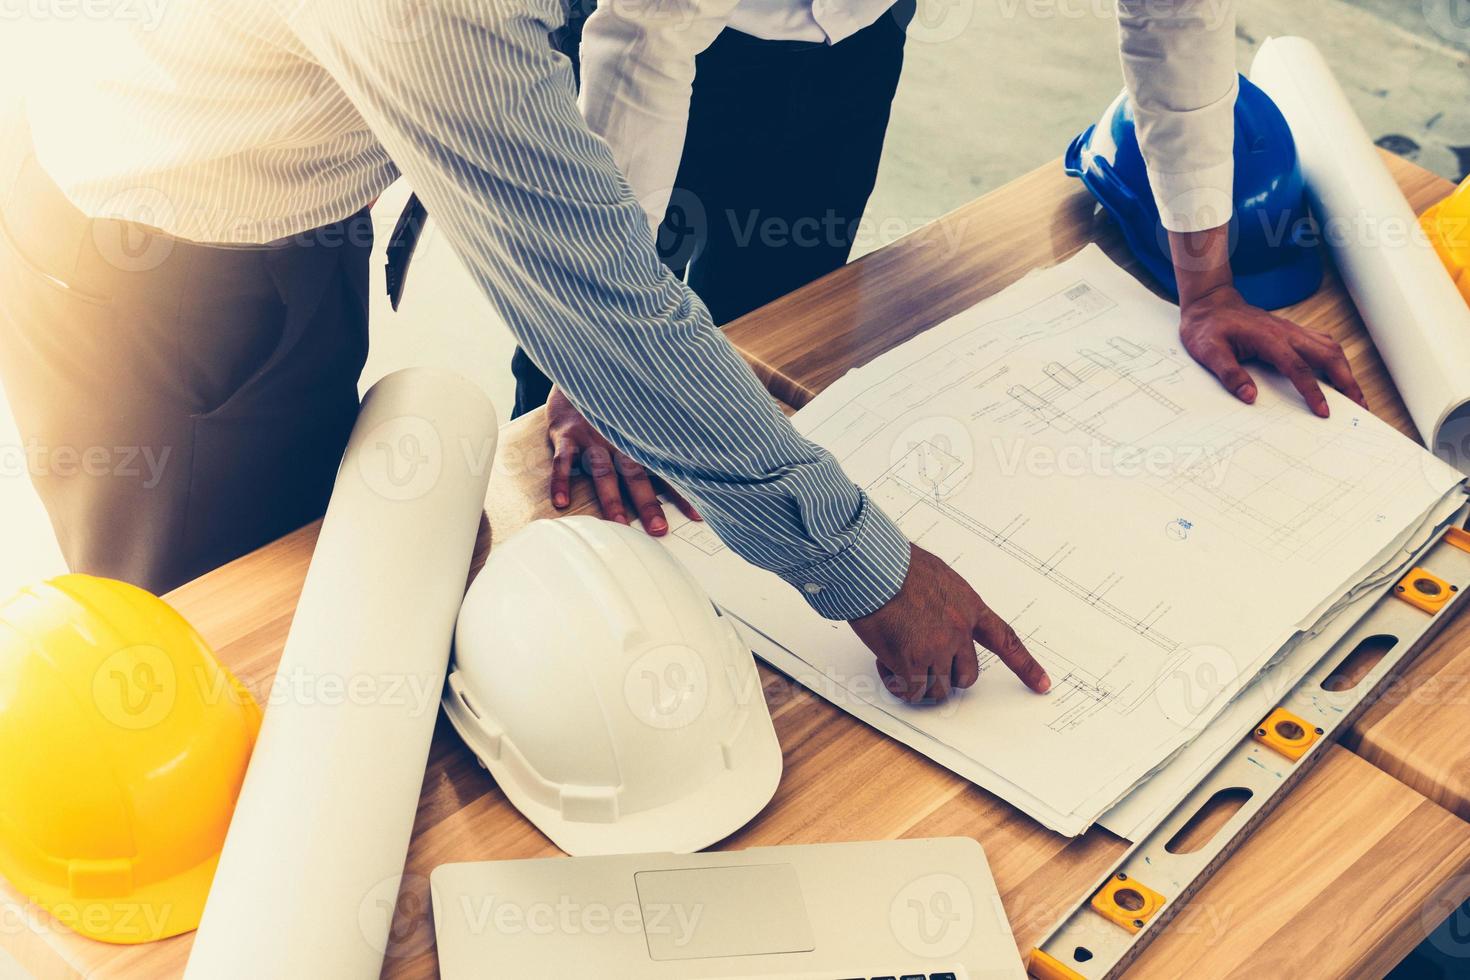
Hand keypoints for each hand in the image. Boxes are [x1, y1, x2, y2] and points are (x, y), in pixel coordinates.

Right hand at [546, 386, 700, 534]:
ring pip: (603, 470)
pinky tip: (561, 502)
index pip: (665, 467)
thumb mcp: (642, 410)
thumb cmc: (614, 399)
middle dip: (648, 502)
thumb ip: (658, 436)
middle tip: (658, 529)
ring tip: (618, 522)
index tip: (698, 516)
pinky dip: (561, 480)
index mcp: (641, 436)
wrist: (582, 367)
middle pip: (636, 473)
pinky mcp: (566, 433)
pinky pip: (561, 459)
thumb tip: (692, 463)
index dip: (682, 492)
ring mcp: (592, 435)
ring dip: (611, 496)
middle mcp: (619, 437)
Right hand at [849, 545, 1050, 703]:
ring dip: (919, 681)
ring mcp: (936, 649)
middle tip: (922, 664)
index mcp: (970, 609)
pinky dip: (897, 683)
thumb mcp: (938, 578)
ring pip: (938, 689)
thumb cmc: (897, 566)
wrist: (876, 569)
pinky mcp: (911, 662)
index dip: (1025, 666)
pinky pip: (910, 690)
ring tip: (898, 659)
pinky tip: (885, 661)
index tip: (1042, 684)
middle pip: (966, 677)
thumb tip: (934, 619)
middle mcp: (958, 633)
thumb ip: (947, 604)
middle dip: (946, 676)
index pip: (1006, 642)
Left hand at [1167, 224, 1364, 417]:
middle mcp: (1287, 333)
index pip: (1298, 368)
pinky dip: (1336, 359)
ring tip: (1354, 395)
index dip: (1313, 391)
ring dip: (1346, 370)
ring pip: (1330, 348)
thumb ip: (1229, 374)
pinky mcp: (1292, 331)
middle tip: (1359, 406)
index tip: (1323, 411)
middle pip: (1329, 355)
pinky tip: (1338, 374)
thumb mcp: (1208, 352)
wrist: (1209, 303)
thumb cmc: (1207, 327)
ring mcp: (1292, 330)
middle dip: (1347, 381)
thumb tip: (1250, 396)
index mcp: (1269, 339)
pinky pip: (1322, 343)